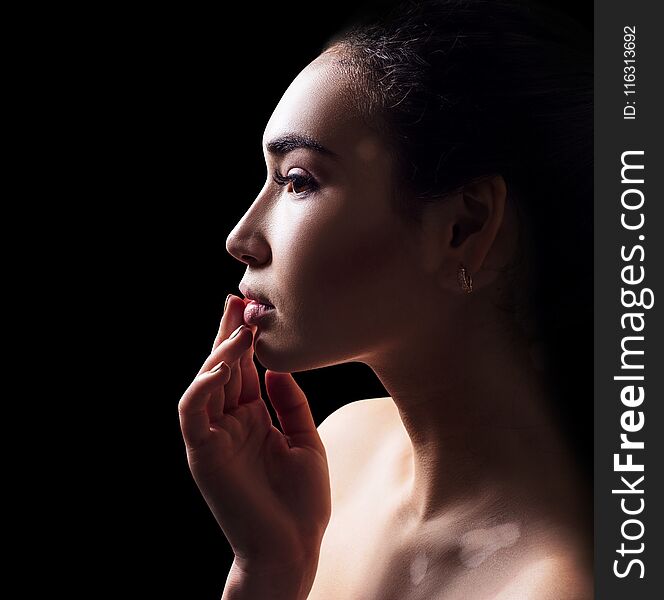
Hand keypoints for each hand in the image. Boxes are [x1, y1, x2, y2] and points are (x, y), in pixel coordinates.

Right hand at [178, 294, 331, 569]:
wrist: (293, 548)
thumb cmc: (301, 500)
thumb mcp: (304, 438)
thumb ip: (290, 402)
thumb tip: (276, 366)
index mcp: (252, 418)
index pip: (242, 369)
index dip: (246, 339)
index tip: (254, 308)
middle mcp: (229, 423)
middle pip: (222, 368)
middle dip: (228, 333)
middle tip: (238, 299)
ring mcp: (213, 437)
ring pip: (205, 383)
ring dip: (218, 352)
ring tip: (239, 324)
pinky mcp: (203, 454)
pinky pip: (193, 413)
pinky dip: (203, 386)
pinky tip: (222, 366)